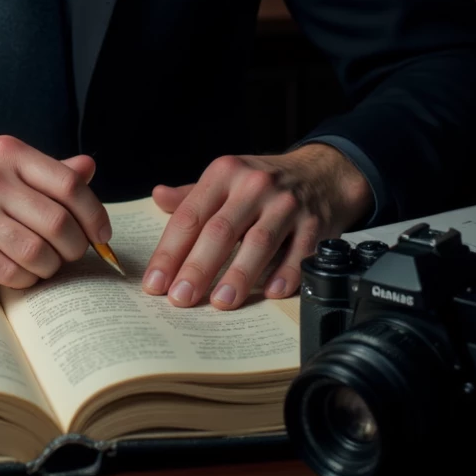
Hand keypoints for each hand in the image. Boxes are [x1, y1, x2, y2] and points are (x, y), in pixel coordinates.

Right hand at [0, 135, 110, 287]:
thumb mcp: (5, 169)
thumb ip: (47, 171)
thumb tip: (89, 168)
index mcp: (8, 153)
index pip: (69, 184)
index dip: (94, 214)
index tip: (102, 235)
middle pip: (57, 221)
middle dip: (74, 247)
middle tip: (71, 255)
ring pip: (37, 251)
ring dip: (50, 267)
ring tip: (46, 265)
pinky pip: (11, 272)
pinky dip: (25, 279)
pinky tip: (22, 273)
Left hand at [141, 145, 373, 309]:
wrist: (320, 173)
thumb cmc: (262, 181)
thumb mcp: (226, 178)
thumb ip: (192, 195)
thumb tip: (157, 196)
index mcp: (225, 173)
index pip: (190, 215)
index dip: (170, 251)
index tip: (155, 282)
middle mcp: (254, 185)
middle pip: (220, 231)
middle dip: (197, 268)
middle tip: (180, 298)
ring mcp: (287, 204)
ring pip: (258, 243)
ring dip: (238, 276)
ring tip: (221, 302)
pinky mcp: (315, 224)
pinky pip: (298, 253)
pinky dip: (285, 274)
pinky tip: (271, 294)